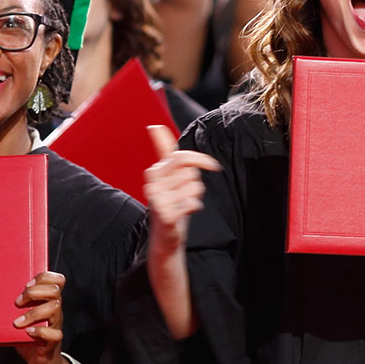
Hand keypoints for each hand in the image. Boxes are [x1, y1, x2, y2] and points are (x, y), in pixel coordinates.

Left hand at [13, 271, 69, 363]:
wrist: (40, 359)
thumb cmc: (28, 334)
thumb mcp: (23, 315)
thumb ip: (17, 304)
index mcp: (49, 301)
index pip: (57, 280)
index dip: (43, 277)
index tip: (26, 285)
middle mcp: (55, 310)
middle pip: (55, 290)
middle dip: (34, 293)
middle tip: (18, 302)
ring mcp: (55, 324)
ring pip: (55, 308)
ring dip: (33, 313)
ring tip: (18, 322)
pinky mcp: (53, 340)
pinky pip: (54, 333)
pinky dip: (40, 331)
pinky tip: (28, 332)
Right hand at [145, 126, 219, 256]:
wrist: (165, 237)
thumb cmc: (171, 202)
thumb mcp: (169, 176)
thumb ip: (165, 151)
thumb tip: (155, 126)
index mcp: (155, 171)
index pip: (179, 155)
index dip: (199, 159)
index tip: (212, 166)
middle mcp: (153, 182)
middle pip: (190, 171)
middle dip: (196, 181)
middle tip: (188, 193)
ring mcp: (157, 198)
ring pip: (194, 186)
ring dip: (195, 196)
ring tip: (183, 204)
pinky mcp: (164, 214)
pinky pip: (191, 203)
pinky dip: (194, 207)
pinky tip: (186, 212)